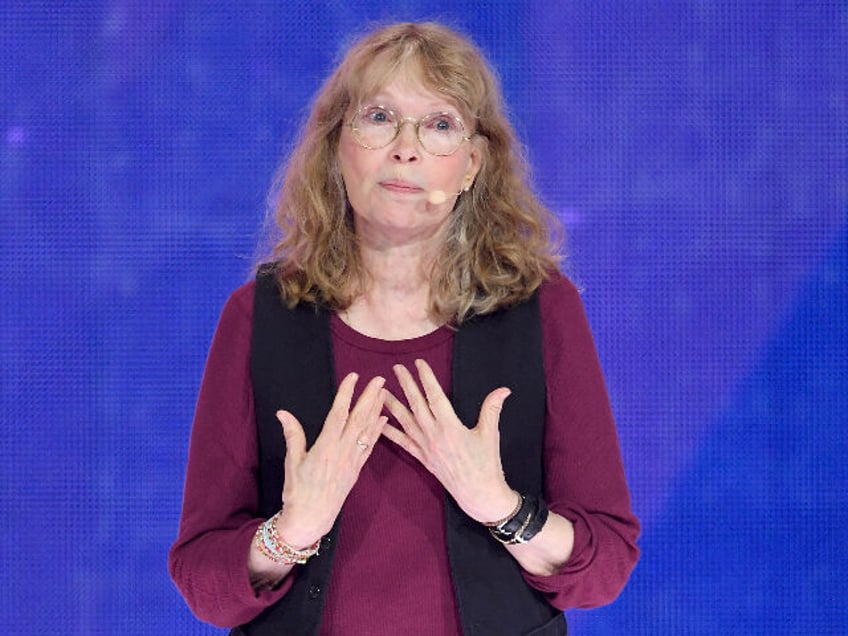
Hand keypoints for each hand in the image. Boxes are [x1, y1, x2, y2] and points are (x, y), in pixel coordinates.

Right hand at [274, 372, 386, 547]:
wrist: (311, 519)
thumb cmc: (297, 492)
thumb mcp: (292, 462)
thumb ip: (293, 435)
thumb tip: (283, 412)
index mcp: (325, 448)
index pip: (338, 415)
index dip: (347, 394)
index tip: (353, 377)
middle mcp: (342, 452)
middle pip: (358, 419)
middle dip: (369, 397)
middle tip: (379, 379)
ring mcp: (352, 461)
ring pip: (367, 431)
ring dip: (376, 410)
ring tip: (384, 393)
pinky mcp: (356, 470)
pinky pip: (370, 447)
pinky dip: (378, 432)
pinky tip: (383, 420)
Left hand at [382, 359, 517, 523]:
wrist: (479, 494)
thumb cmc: (487, 464)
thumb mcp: (490, 434)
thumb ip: (492, 409)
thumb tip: (504, 389)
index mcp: (451, 427)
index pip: (435, 397)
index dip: (426, 378)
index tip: (419, 363)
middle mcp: (434, 435)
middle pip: (416, 405)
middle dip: (406, 385)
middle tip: (397, 368)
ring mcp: (426, 447)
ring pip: (405, 422)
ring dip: (392, 405)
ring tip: (381, 392)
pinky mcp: (423, 459)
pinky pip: (403, 443)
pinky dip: (390, 433)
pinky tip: (379, 424)